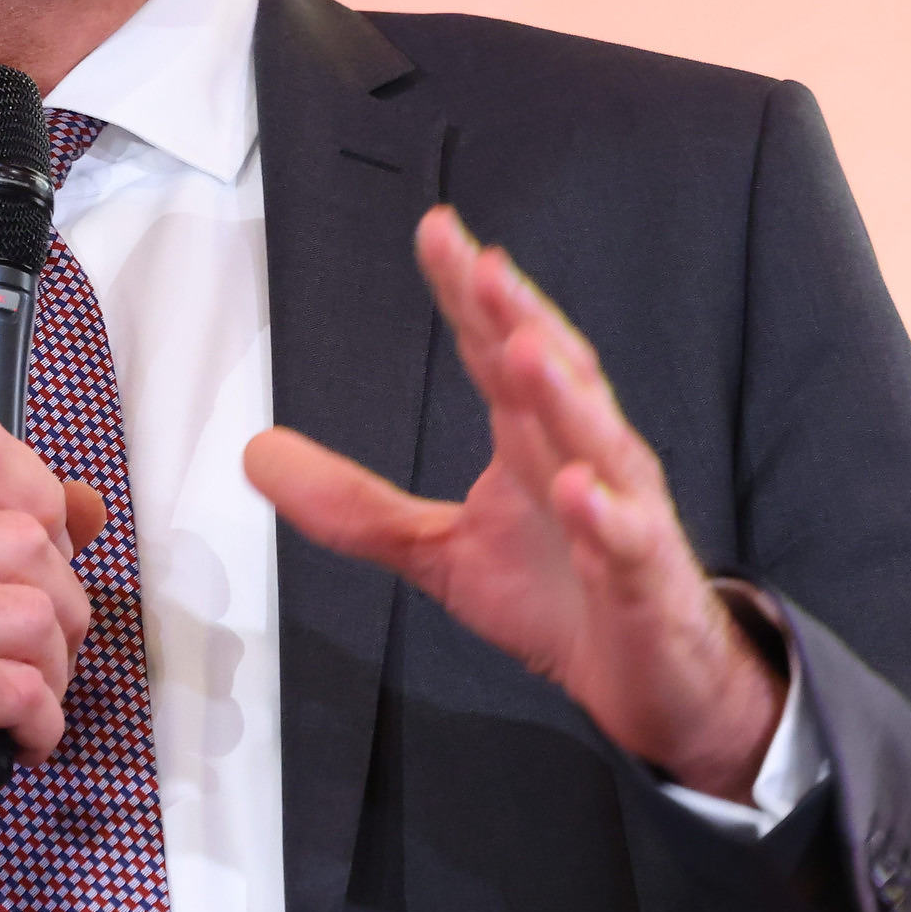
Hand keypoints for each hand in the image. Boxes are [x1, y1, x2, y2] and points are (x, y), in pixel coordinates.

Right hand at [0, 413, 105, 911]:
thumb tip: (83, 502)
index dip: (36, 494)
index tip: (44, 549)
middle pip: (25, 534)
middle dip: (63, 604)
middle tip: (37, 651)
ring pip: (34, 611)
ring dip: (53, 670)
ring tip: (19, 698)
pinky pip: (23, 686)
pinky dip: (40, 723)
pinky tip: (13, 738)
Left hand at [248, 206, 779, 800]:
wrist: (651, 678)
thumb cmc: (561, 596)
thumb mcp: (439, 551)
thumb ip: (354, 505)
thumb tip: (259, 455)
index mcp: (532, 438)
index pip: (498, 350)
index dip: (468, 292)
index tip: (437, 233)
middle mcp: (583, 456)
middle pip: (554, 373)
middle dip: (519, 315)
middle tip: (481, 266)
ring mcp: (621, 513)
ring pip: (599, 442)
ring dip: (565, 396)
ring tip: (525, 350)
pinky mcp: (646, 579)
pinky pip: (628, 541)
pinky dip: (605, 516)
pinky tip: (577, 491)